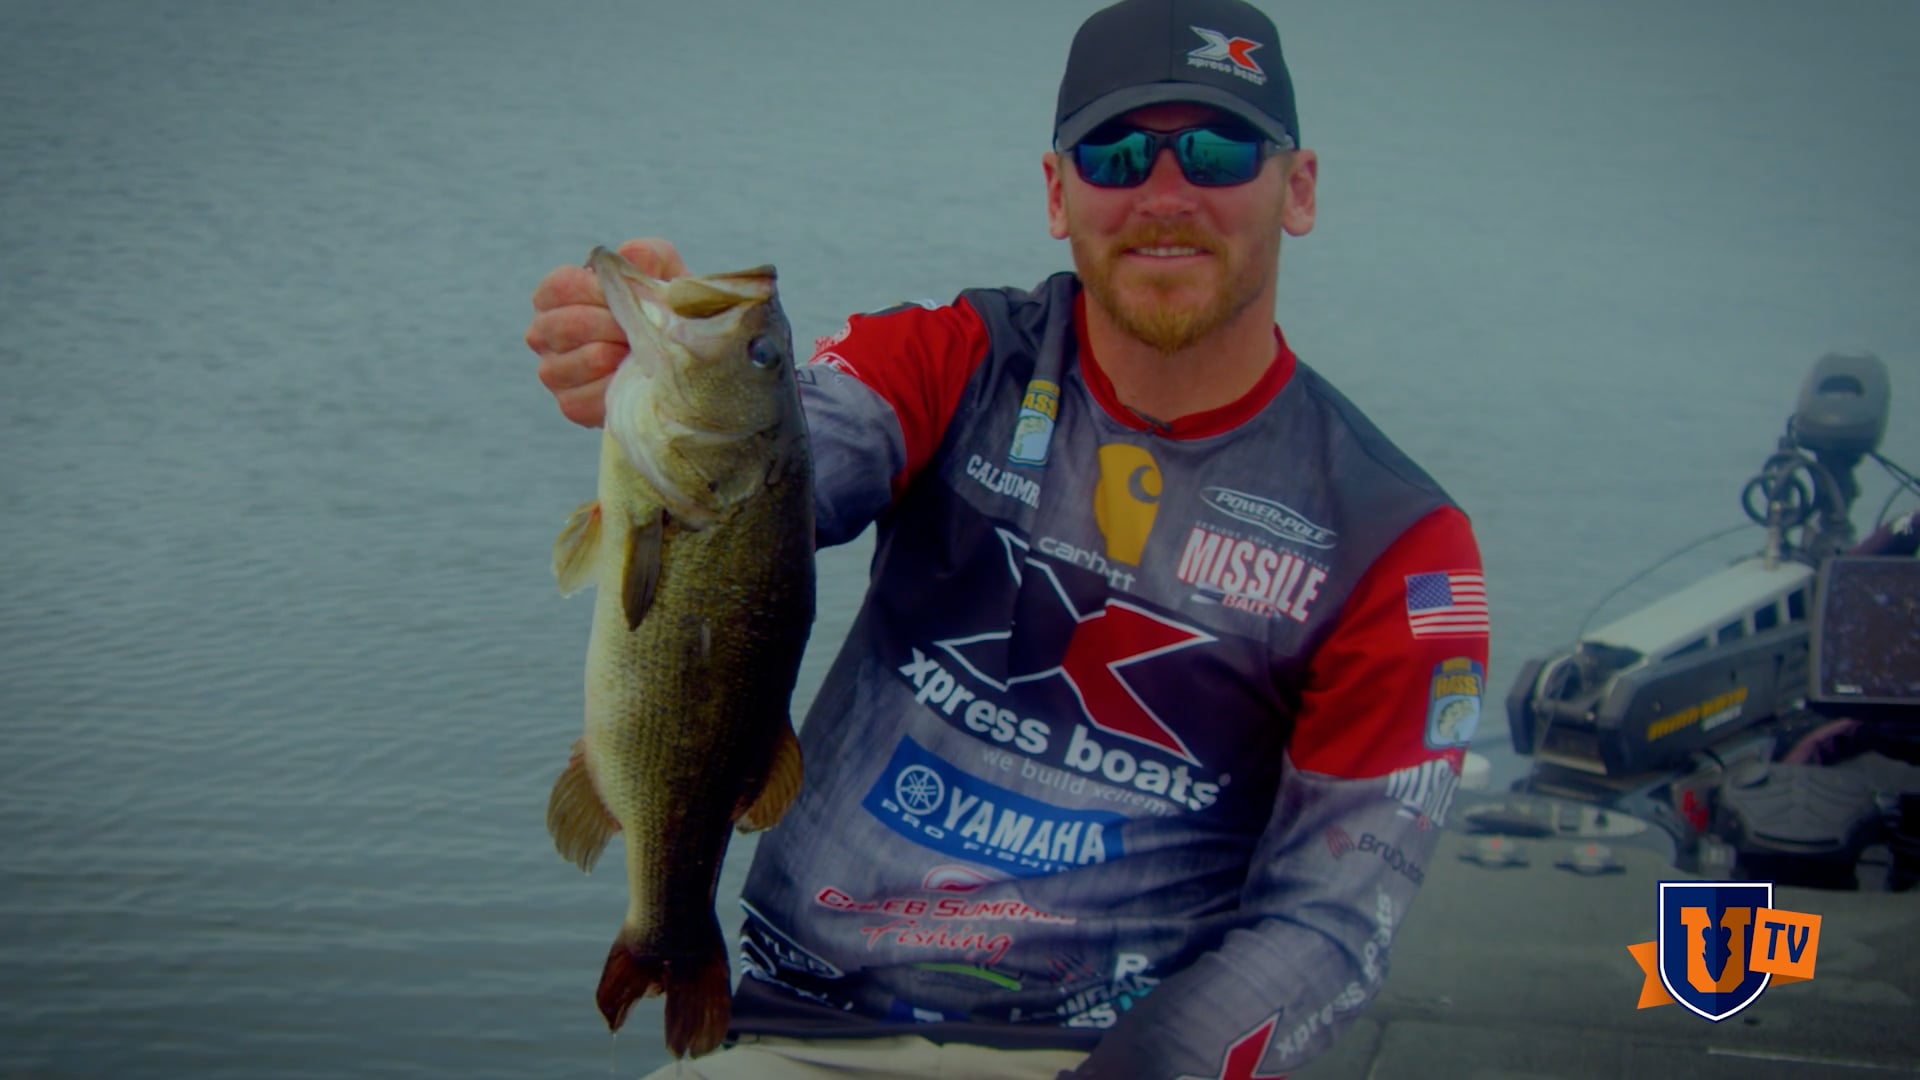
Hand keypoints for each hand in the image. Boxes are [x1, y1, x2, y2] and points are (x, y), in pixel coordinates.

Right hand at [527, 238, 689, 427]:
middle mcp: (544, 332)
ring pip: (570, 363)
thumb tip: (630, 255)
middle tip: (640, 329)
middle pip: (563, 325)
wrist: (681, 360)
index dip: (599, 292)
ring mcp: (553, 370)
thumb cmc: (660, 309)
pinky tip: (632, 380)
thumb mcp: (663, 273)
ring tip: (639, 352)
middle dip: (611, 326)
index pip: (560, 287)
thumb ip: (649, 255)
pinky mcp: (570, 404)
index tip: (630, 298)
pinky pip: (581, 399)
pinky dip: (613, 389)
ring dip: (613, 357)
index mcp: (556, 295)